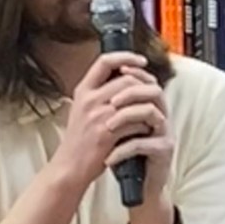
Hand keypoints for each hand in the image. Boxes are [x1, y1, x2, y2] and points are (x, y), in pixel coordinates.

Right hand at [50, 51, 151, 192]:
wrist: (70, 167)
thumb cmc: (79, 140)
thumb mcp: (82, 109)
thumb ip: (98, 94)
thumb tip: (123, 78)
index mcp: (83, 91)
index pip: (105, 61)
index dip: (125, 56)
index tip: (141, 60)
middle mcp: (89, 100)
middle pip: (126, 79)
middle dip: (144, 85)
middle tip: (154, 91)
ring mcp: (97, 116)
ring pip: (134, 99)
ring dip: (148, 105)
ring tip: (153, 110)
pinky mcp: (107, 134)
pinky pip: (135, 122)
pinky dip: (145, 124)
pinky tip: (146, 128)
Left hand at [104, 64, 173, 207]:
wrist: (138, 186)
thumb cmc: (125, 153)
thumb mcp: (117, 125)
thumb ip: (114, 104)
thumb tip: (97, 79)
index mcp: (150, 106)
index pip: (147, 80)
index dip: (135, 71)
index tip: (120, 69)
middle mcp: (161, 116)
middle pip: (153, 91)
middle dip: (129, 92)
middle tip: (110, 101)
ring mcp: (164, 133)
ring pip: (150, 113)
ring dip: (125, 117)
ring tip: (107, 127)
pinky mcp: (164, 151)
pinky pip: (143, 144)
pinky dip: (122, 150)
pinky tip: (108, 158)